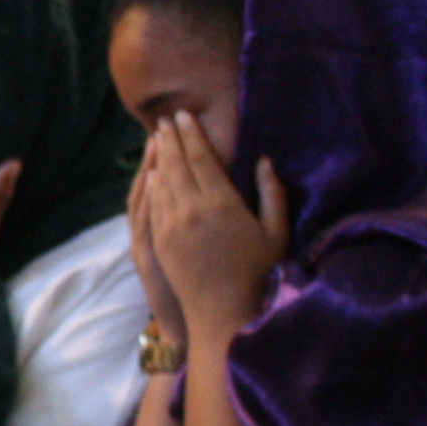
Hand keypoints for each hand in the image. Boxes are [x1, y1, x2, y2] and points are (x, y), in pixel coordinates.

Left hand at [135, 113, 289, 338]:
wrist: (221, 310)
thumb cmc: (256, 272)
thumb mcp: (275, 232)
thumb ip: (272, 193)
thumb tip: (264, 160)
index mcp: (222, 204)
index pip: (201, 159)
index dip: (192, 134)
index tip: (184, 115)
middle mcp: (192, 210)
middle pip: (176, 164)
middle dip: (170, 139)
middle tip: (166, 119)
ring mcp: (171, 225)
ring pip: (161, 181)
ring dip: (158, 157)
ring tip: (158, 138)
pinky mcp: (158, 240)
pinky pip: (152, 204)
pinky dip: (151, 183)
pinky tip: (153, 172)